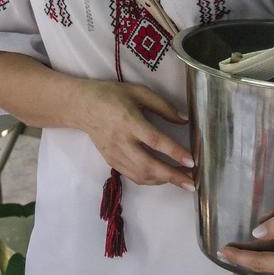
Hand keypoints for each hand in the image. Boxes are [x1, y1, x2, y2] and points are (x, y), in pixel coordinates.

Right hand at [79, 81, 194, 190]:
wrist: (81, 106)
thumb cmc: (111, 95)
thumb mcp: (139, 92)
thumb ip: (163, 106)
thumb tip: (184, 120)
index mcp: (129, 121)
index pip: (155, 141)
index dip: (174, 152)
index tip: (192, 161)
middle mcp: (121, 141)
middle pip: (149, 165)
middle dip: (173, 176)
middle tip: (192, 183)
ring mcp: (114, 154)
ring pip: (141, 175)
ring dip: (163, 180)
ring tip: (182, 180)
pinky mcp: (111, 161)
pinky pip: (133, 176)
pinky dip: (150, 180)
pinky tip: (163, 177)